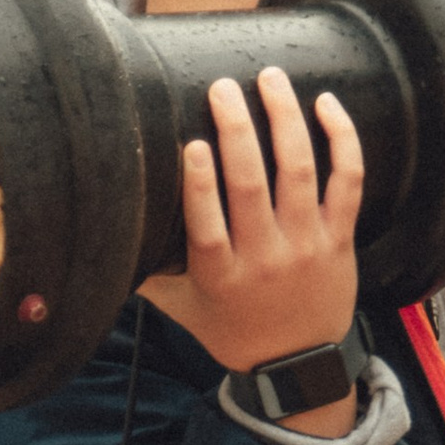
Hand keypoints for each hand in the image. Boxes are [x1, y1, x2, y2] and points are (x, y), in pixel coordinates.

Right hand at [137, 68, 365, 431]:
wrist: (299, 367)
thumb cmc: (232, 329)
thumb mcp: (182, 310)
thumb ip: (147, 272)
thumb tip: (97, 234)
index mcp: (220, 275)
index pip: (208, 226)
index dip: (201, 184)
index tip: (193, 143)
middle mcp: (264, 257)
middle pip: (251, 186)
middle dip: (237, 130)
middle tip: (223, 87)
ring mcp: (306, 244)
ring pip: (299, 172)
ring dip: (285, 119)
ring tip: (269, 78)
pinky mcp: (340, 237)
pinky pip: (347, 181)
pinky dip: (342, 140)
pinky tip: (327, 104)